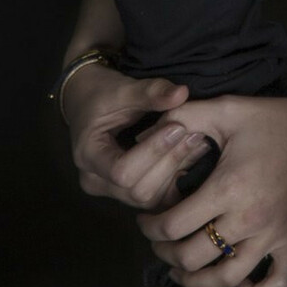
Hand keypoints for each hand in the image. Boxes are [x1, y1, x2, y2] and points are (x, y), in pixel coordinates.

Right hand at [61, 61, 199, 210]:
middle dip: (169, 162)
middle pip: (138, 189)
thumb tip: (182, 93)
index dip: (152, 152)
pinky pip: (157, 198)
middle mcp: (97, 181)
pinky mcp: (130, 193)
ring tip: (198, 143)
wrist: (89, 101)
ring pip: (151, 198)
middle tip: (194, 134)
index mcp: (88, 156)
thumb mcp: (122, 88)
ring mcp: (113, 192)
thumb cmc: (102, 93)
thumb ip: (150, 91)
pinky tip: (193, 157)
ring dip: (177, 171)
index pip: (121, 171)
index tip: (176, 127)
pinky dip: (177, 179)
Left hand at [136, 93, 286, 286]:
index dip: (149, 228)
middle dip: (165, 254)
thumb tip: (150, 127)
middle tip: (159, 243)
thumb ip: (185, 115)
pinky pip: (274, 284)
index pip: (173, 226)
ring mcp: (272, 235)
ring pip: (225, 278)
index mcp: (227, 188)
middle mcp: (247, 219)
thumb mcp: (225, 109)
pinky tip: (238, 283)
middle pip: (192, 257)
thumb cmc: (271, 119)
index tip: (144, 220)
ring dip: (196, 280)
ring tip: (183, 270)